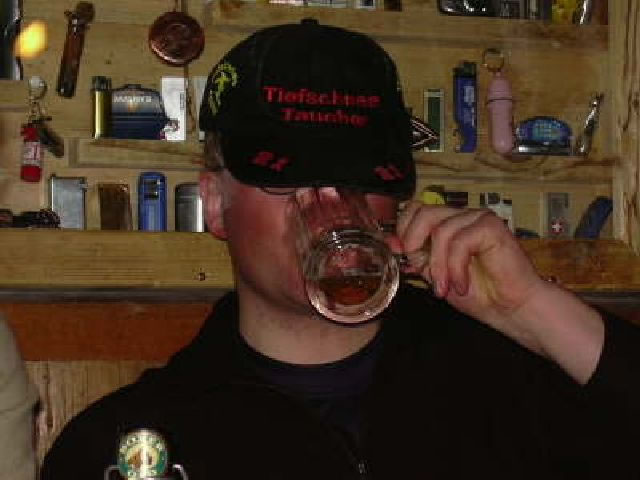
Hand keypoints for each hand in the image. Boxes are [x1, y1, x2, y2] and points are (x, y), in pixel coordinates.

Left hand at [394, 201, 549, 350]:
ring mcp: (478, 218)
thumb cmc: (478, 293)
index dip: (404, 228)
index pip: (417, 208)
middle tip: (419, 269)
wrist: (510, 308)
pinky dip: (456, 267)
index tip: (401, 252)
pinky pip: (460, 241)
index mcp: (449, 223)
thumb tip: (393, 243)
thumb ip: (417, 256)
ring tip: (446, 288)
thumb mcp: (435, 273)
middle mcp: (463, 216)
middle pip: (425, 212)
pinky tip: (462, 284)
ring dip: (439, 266)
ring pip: (441, 231)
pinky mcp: (492, 226)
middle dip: (414, 243)